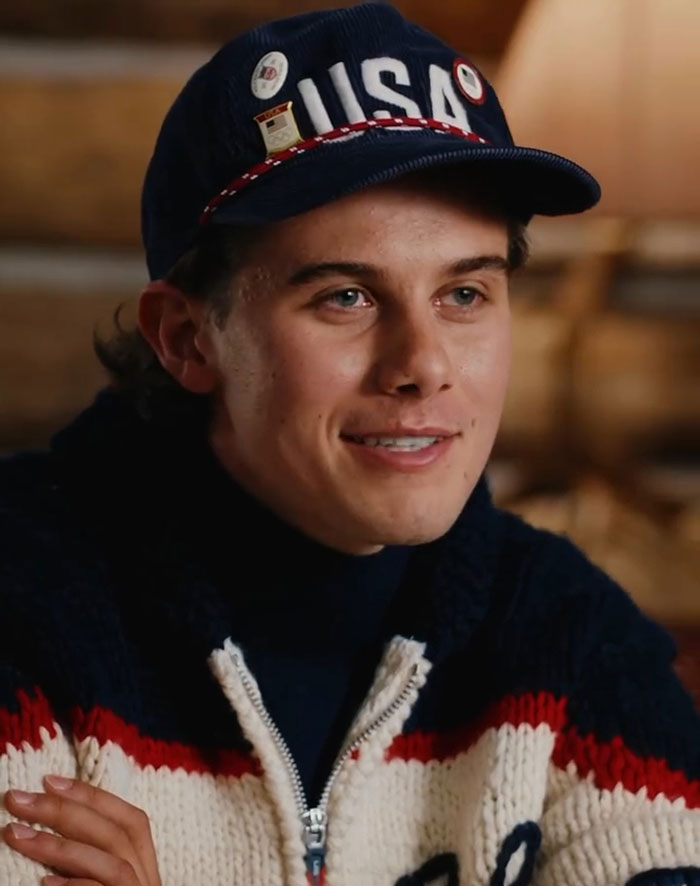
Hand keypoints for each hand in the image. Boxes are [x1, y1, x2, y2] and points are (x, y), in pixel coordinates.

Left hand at [2, 775, 161, 885]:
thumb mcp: (102, 881)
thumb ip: (90, 856)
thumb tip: (52, 822)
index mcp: (145, 864)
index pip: (130, 818)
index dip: (93, 796)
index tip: (49, 780)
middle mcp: (148, 878)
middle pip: (115, 834)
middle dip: (65, 811)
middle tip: (17, 799)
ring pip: (110, 861)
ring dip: (60, 846)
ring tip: (16, 834)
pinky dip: (74, 885)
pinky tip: (43, 882)